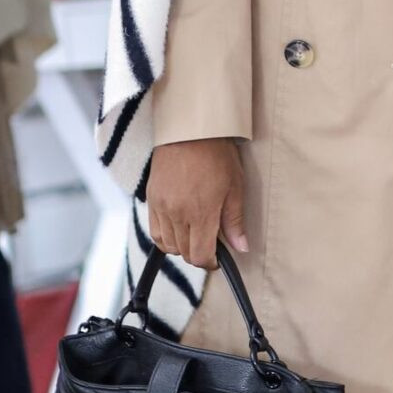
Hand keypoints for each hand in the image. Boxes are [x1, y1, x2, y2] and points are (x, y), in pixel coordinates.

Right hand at [146, 138, 247, 268]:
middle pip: (184, 253)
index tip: (218, 258)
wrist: (189, 130)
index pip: (201, 256)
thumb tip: (241, 247)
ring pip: (168, 245)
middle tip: (210, 244)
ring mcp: (161, 207)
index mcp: (201, 213)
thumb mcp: (235, 187)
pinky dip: (166, 236)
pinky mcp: (151, 199)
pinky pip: (155, 231)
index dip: (211, 263)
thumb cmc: (216, 155)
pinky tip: (178, 227)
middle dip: (199, 254)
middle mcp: (178, 214)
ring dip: (182, 246)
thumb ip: (235, 221)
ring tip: (195, 234)